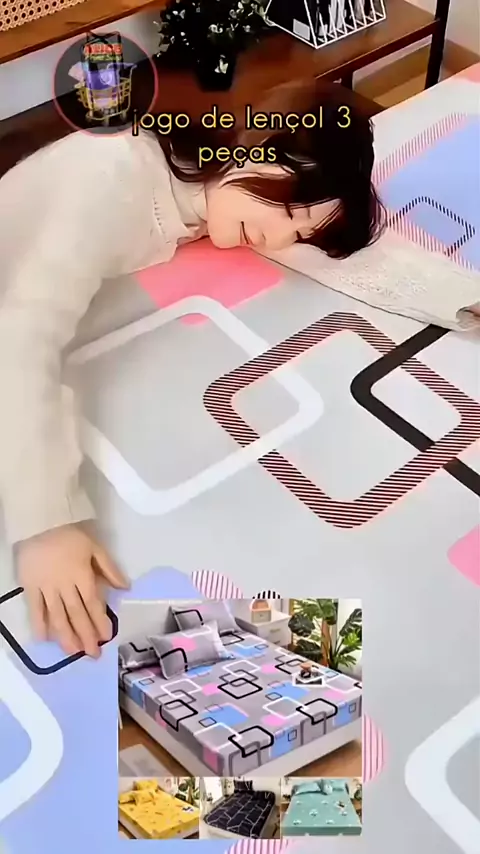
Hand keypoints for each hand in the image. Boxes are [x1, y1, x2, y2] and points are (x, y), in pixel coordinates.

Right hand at [16, 524, 128, 657]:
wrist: (40, 523)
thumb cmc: (70, 535)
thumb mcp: (96, 547)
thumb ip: (110, 569)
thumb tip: (125, 587)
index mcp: (83, 576)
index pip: (93, 604)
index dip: (100, 621)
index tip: (106, 637)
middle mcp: (65, 586)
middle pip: (76, 614)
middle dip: (86, 635)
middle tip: (92, 654)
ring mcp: (46, 588)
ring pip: (57, 616)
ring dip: (66, 636)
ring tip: (74, 652)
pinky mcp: (30, 587)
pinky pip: (35, 609)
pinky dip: (39, 624)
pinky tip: (45, 639)